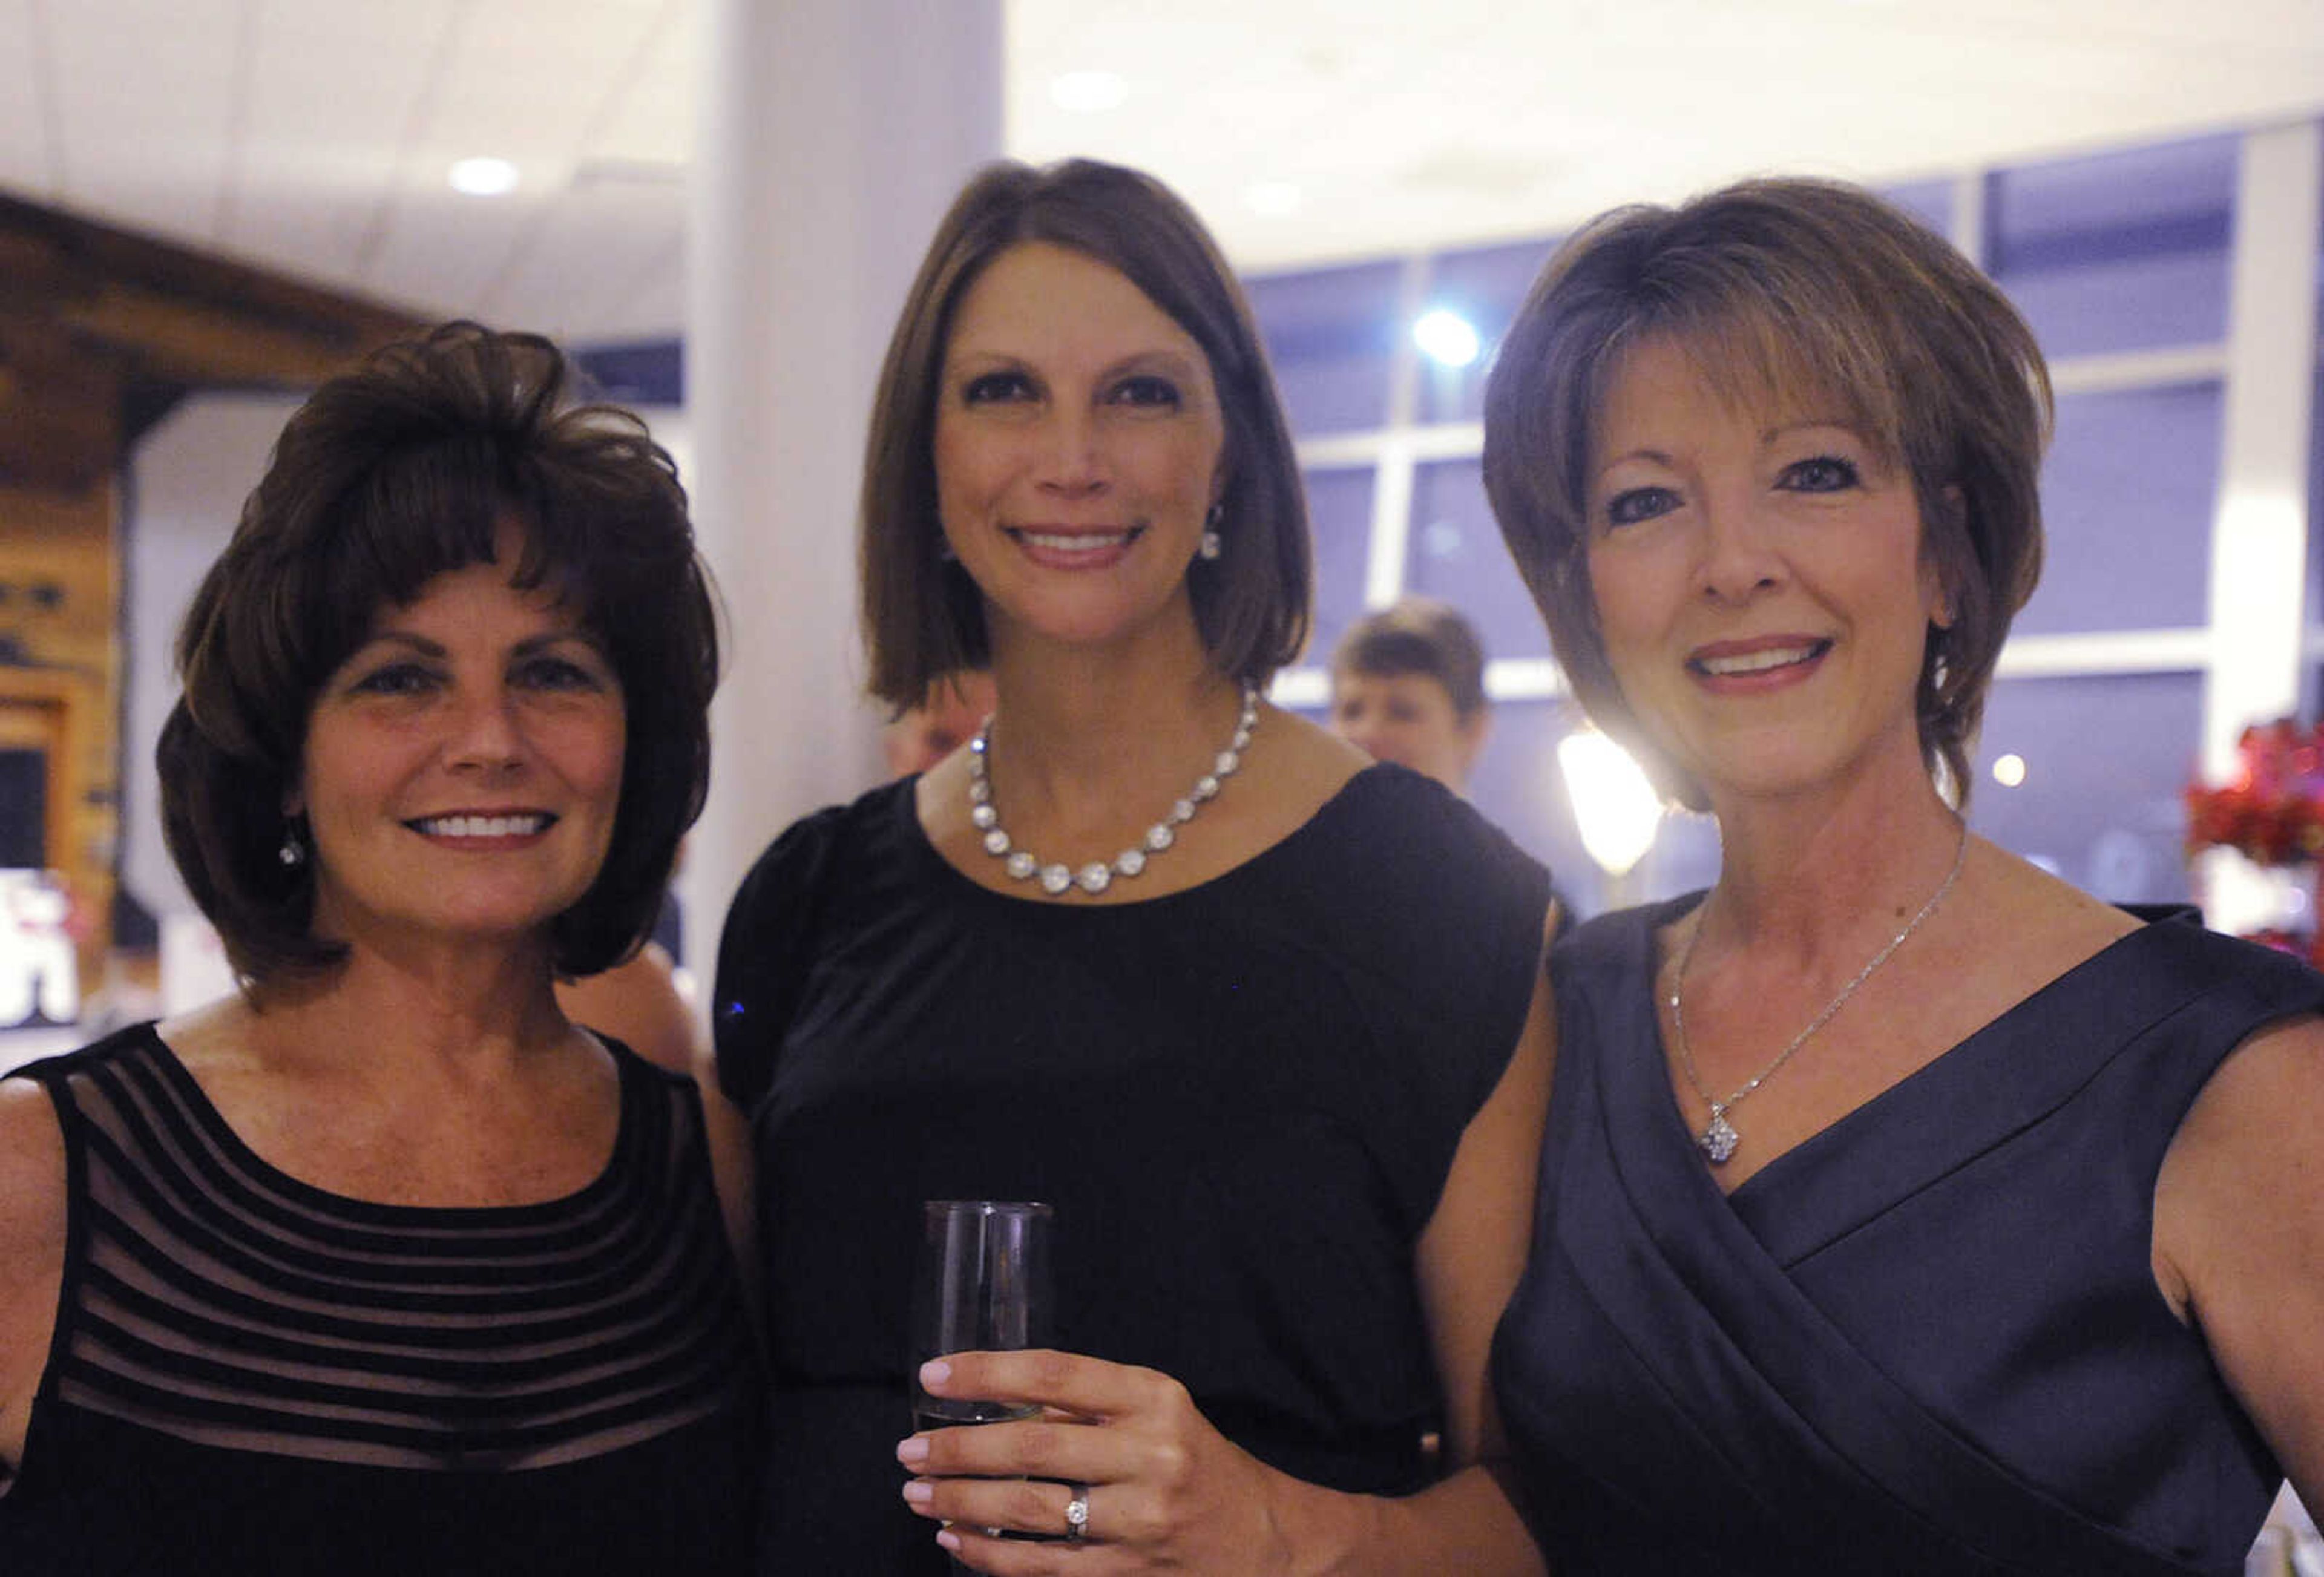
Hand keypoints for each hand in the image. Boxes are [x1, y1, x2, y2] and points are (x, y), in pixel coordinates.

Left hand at [897, 1349, 1299, 1573]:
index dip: (986, 1373)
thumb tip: (992, 1402)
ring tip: (918, 1492)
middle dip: (958, 1449)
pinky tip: (955, 1538)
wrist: (1264, 1540)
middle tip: (909, 1449)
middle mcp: (1151, 1456)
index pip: (1055, 1375)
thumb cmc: (1195, 1461)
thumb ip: (1086, 1405)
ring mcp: (1140, 1522)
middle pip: (1032, 1449)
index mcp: (1154, 1398)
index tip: (933, 1375)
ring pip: (1029, 1514)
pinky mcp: (1128, 1575)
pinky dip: (989, 1554)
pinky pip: (1042, 1568)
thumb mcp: (1157, 1411)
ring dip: (961, 1502)